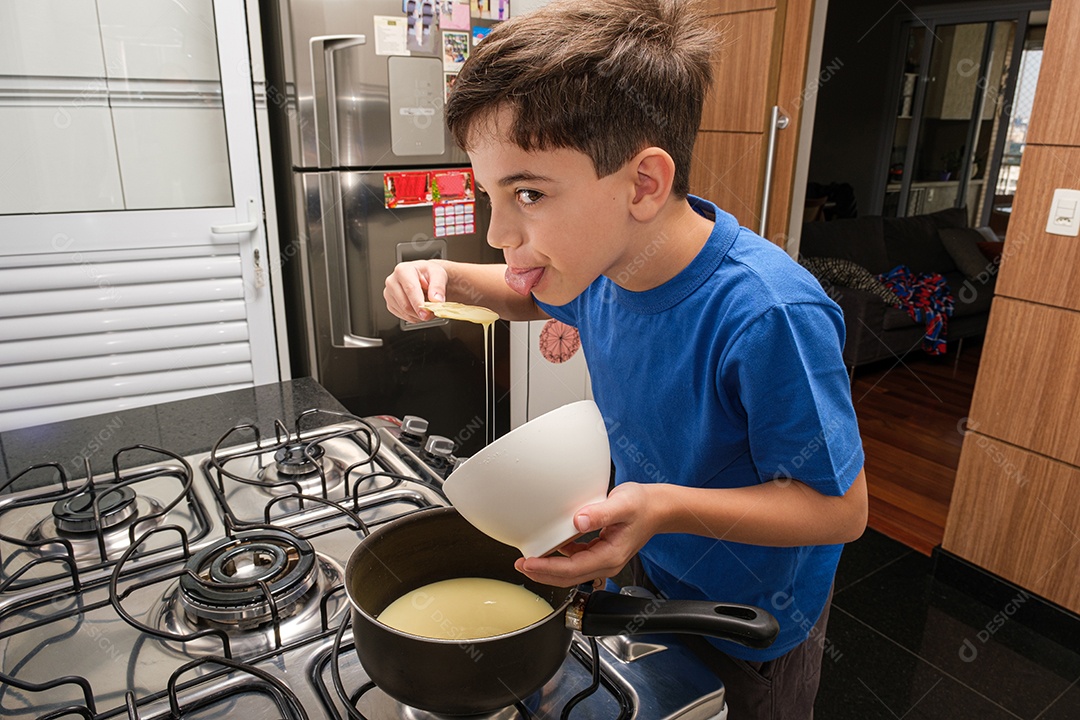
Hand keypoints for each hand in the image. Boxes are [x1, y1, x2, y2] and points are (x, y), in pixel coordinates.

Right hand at [383, 260, 447, 322]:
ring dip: (419, 315)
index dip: (419, 303)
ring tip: (427, 306)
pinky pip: (403, 316)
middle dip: (421, 312)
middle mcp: (392, 281)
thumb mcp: (439, 274)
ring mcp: (389, 293)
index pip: (410, 289)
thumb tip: (436, 300)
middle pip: (406, 304)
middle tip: (433, 311)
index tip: (427, 313)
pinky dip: (414, 317)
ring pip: (405, 313)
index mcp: (403, 270)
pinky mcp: (390, 304)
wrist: (425, 277)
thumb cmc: (429, 274)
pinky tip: (419, 308)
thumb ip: (438, 286)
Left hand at [514, 483, 656, 586]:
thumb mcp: (623, 504)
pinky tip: (550, 548)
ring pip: (570, 572)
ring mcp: (602, 560)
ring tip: (528, 560)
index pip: (572, 569)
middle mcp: (606, 563)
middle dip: (541, 573)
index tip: (528, 563)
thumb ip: (600, 513)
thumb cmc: (643, 505)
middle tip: (520, 565)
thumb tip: (578, 521)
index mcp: (610, 556)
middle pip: (567, 577)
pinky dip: (559, 558)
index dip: (547, 568)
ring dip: (548, 568)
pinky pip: (575, 561)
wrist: (658, 508)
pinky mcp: (599, 553)